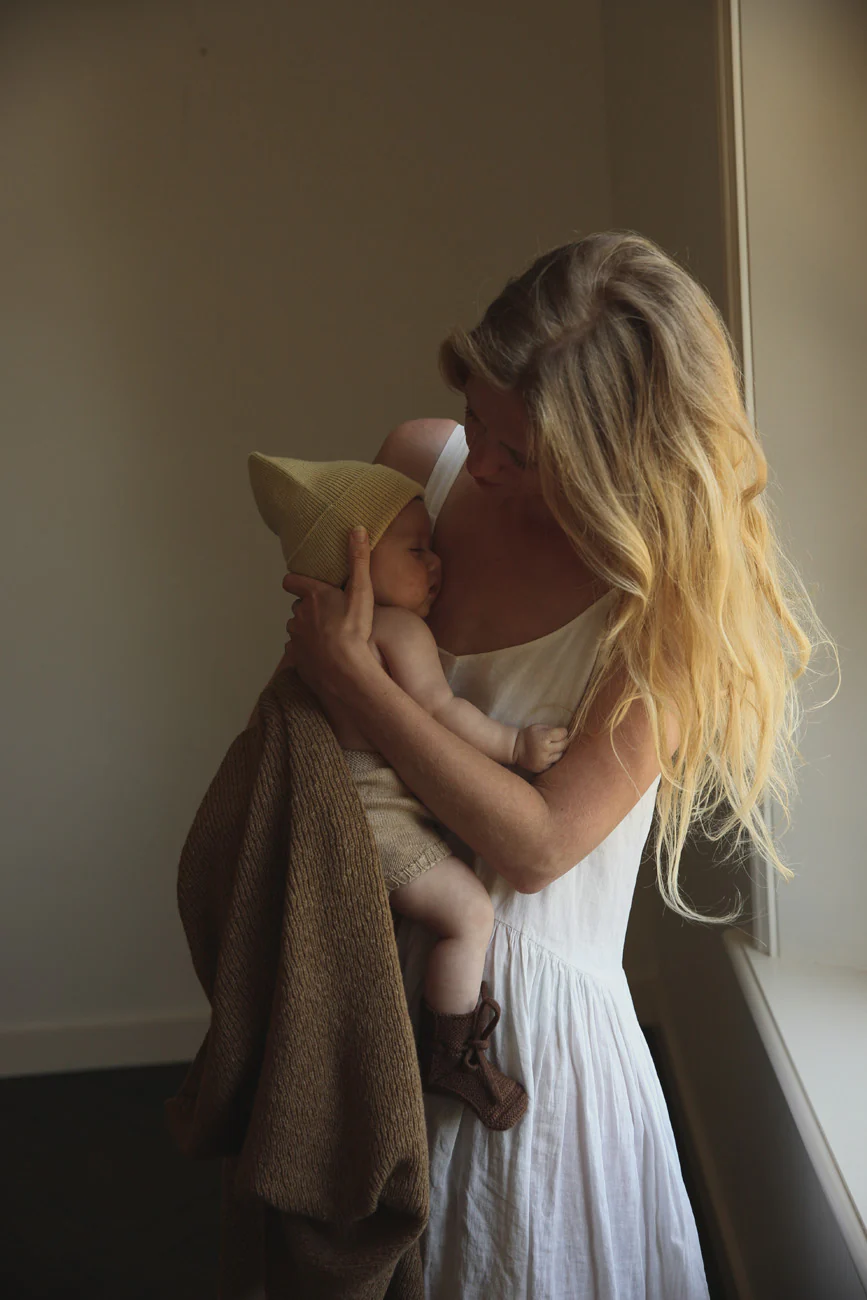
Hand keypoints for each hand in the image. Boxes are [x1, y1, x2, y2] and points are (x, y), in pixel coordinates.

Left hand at [281, 527, 377, 698]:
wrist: (345, 671)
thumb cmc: (354, 630)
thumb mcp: (361, 592)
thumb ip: (358, 560)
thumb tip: (357, 529)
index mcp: (312, 596)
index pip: (292, 581)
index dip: (296, 582)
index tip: (303, 584)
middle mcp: (299, 614)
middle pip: (298, 606)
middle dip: (309, 608)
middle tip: (329, 614)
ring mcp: (295, 637)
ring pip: (298, 629)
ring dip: (309, 630)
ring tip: (329, 637)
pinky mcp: (297, 658)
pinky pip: (299, 650)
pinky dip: (309, 651)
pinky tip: (325, 655)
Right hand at [513, 724, 568, 772]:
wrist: (515, 749)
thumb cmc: (528, 735)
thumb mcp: (538, 727)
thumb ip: (552, 728)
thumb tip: (565, 732)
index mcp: (544, 738)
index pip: (563, 734)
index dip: (562, 732)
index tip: (559, 732)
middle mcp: (545, 751)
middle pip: (564, 745)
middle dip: (563, 741)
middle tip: (558, 740)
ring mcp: (544, 761)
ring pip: (561, 755)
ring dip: (559, 751)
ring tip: (552, 748)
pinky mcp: (542, 768)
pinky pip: (554, 763)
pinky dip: (552, 759)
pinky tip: (547, 755)